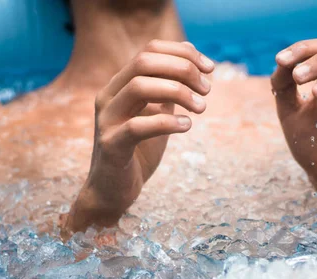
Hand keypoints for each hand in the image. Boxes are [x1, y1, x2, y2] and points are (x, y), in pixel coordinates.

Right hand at [65, 40, 213, 231]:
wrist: (112, 192)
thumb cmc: (138, 152)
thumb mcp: (157, 114)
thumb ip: (169, 90)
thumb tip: (192, 61)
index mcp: (119, 85)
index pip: (150, 50)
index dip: (183, 52)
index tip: (209, 68)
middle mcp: (109, 96)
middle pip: (144, 62)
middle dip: (182, 69)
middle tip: (206, 89)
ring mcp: (107, 120)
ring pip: (139, 87)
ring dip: (178, 92)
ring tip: (201, 108)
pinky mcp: (111, 146)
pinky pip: (138, 126)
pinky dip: (167, 122)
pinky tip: (187, 126)